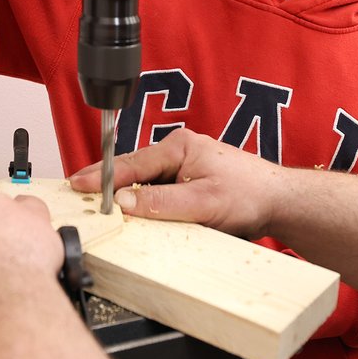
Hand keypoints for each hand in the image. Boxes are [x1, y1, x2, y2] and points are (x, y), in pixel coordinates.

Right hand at [69, 129, 282, 237]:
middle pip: (133, 170)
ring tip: (98, 204)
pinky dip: (143, 201)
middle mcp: (179, 152)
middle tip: (76, 191)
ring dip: (126, 194)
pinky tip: (133, 212)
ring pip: (144, 182)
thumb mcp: (202, 202)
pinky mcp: (189, 183)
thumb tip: (125, 201)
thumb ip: (161, 202)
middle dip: (107, 182)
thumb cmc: (250, 194)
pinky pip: (158, 191)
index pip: (132, 163)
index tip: (78, 185)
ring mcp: (184, 167)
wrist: (281, 202)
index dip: (102, 177)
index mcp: (179, 147)